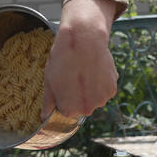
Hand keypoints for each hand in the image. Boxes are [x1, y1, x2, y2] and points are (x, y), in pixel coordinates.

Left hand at [42, 0, 118, 117]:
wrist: (84, 40)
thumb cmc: (63, 59)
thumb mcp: (49, 81)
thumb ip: (48, 101)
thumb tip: (44, 116)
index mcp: (69, 110)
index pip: (66, 111)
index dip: (64, 97)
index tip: (64, 84)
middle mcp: (87, 109)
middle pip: (82, 107)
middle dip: (78, 96)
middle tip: (75, 76)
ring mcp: (101, 100)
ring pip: (94, 98)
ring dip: (91, 90)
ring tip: (85, 72)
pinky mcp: (112, 89)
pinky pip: (104, 90)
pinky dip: (101, 83)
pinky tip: (95, 70)